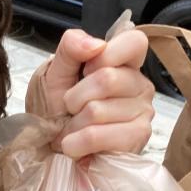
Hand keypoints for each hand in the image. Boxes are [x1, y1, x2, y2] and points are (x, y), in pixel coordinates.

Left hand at [37, 28, 154, 158]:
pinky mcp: (136, 140)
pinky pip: (97, 135)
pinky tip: (77, 146)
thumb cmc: (54, 109)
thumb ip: (70, 48)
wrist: (47, 148)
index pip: (135, 42)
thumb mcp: (53, 72)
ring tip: (73, 130)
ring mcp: (143, 112)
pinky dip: (76, 143)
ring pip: (97, 111)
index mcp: (123, 63)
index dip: (106, 55)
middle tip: (70, 109)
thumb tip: (97, 45)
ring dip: (73, 124)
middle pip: (107, 79)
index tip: (86, 71)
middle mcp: (139, 85)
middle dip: (75, 97)